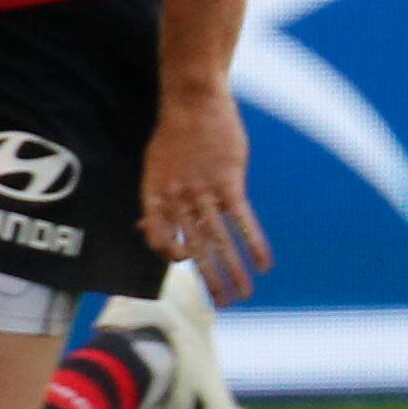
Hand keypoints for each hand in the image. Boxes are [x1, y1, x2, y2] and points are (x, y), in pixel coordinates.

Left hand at [143, 86, 269, 300]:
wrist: (193, 102)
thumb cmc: (173, 136)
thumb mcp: (154, 168)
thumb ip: (156, 201)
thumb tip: (144, 228)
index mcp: (154, 196)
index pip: (156, 237)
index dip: (169, 253)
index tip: (186, 262)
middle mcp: (177, 199)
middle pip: (194, 248)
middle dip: (209, 280)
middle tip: (222, 306)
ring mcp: (204, 192)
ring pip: (219, 240)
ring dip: (233, 270)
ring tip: (243, 295)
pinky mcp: (230, 183)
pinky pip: (242, 220)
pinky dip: (253, 242)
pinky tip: (263, 263)